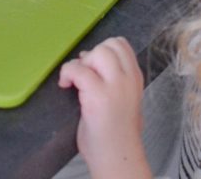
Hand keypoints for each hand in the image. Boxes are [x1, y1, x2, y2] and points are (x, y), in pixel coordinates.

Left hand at [58, 37, 150, 178]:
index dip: (103, 49)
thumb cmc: (116, 132)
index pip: (122, 44)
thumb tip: (89, 60)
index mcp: (135, 78)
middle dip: (92, 54)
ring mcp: (114, 86)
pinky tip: (65, 85)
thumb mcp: (124, 99)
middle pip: (109, 44)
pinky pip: (78, 70)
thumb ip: (113, 78)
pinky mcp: (97, 96)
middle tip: (85, 74)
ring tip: (76, 80)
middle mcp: (128, 78)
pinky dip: (67, 73)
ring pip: (97, 52)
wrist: (117, 156)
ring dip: (81, 63)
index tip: (93, 66)